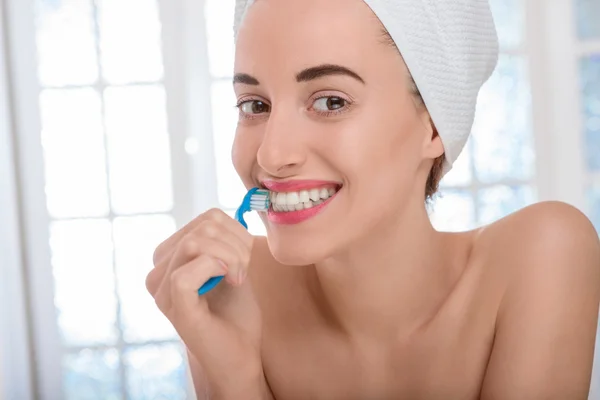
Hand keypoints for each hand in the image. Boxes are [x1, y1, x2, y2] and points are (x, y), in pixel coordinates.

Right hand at [145, 208, 266, 397]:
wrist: (240, 353)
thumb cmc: (235, 312)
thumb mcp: (231, 265)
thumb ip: (221, 239)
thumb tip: (219, 216)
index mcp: (170, 258)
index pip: (206, 218)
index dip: (237, 232)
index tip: (245, 258)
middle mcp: (159, 271)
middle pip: (203, 226)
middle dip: (237, 244)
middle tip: (243, 270)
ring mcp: (162, 289)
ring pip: (195, 242)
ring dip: (233, 257)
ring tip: (238, 278)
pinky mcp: (172, 304)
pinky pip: (187, 271)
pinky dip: (218, 268)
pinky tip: (232, 282)